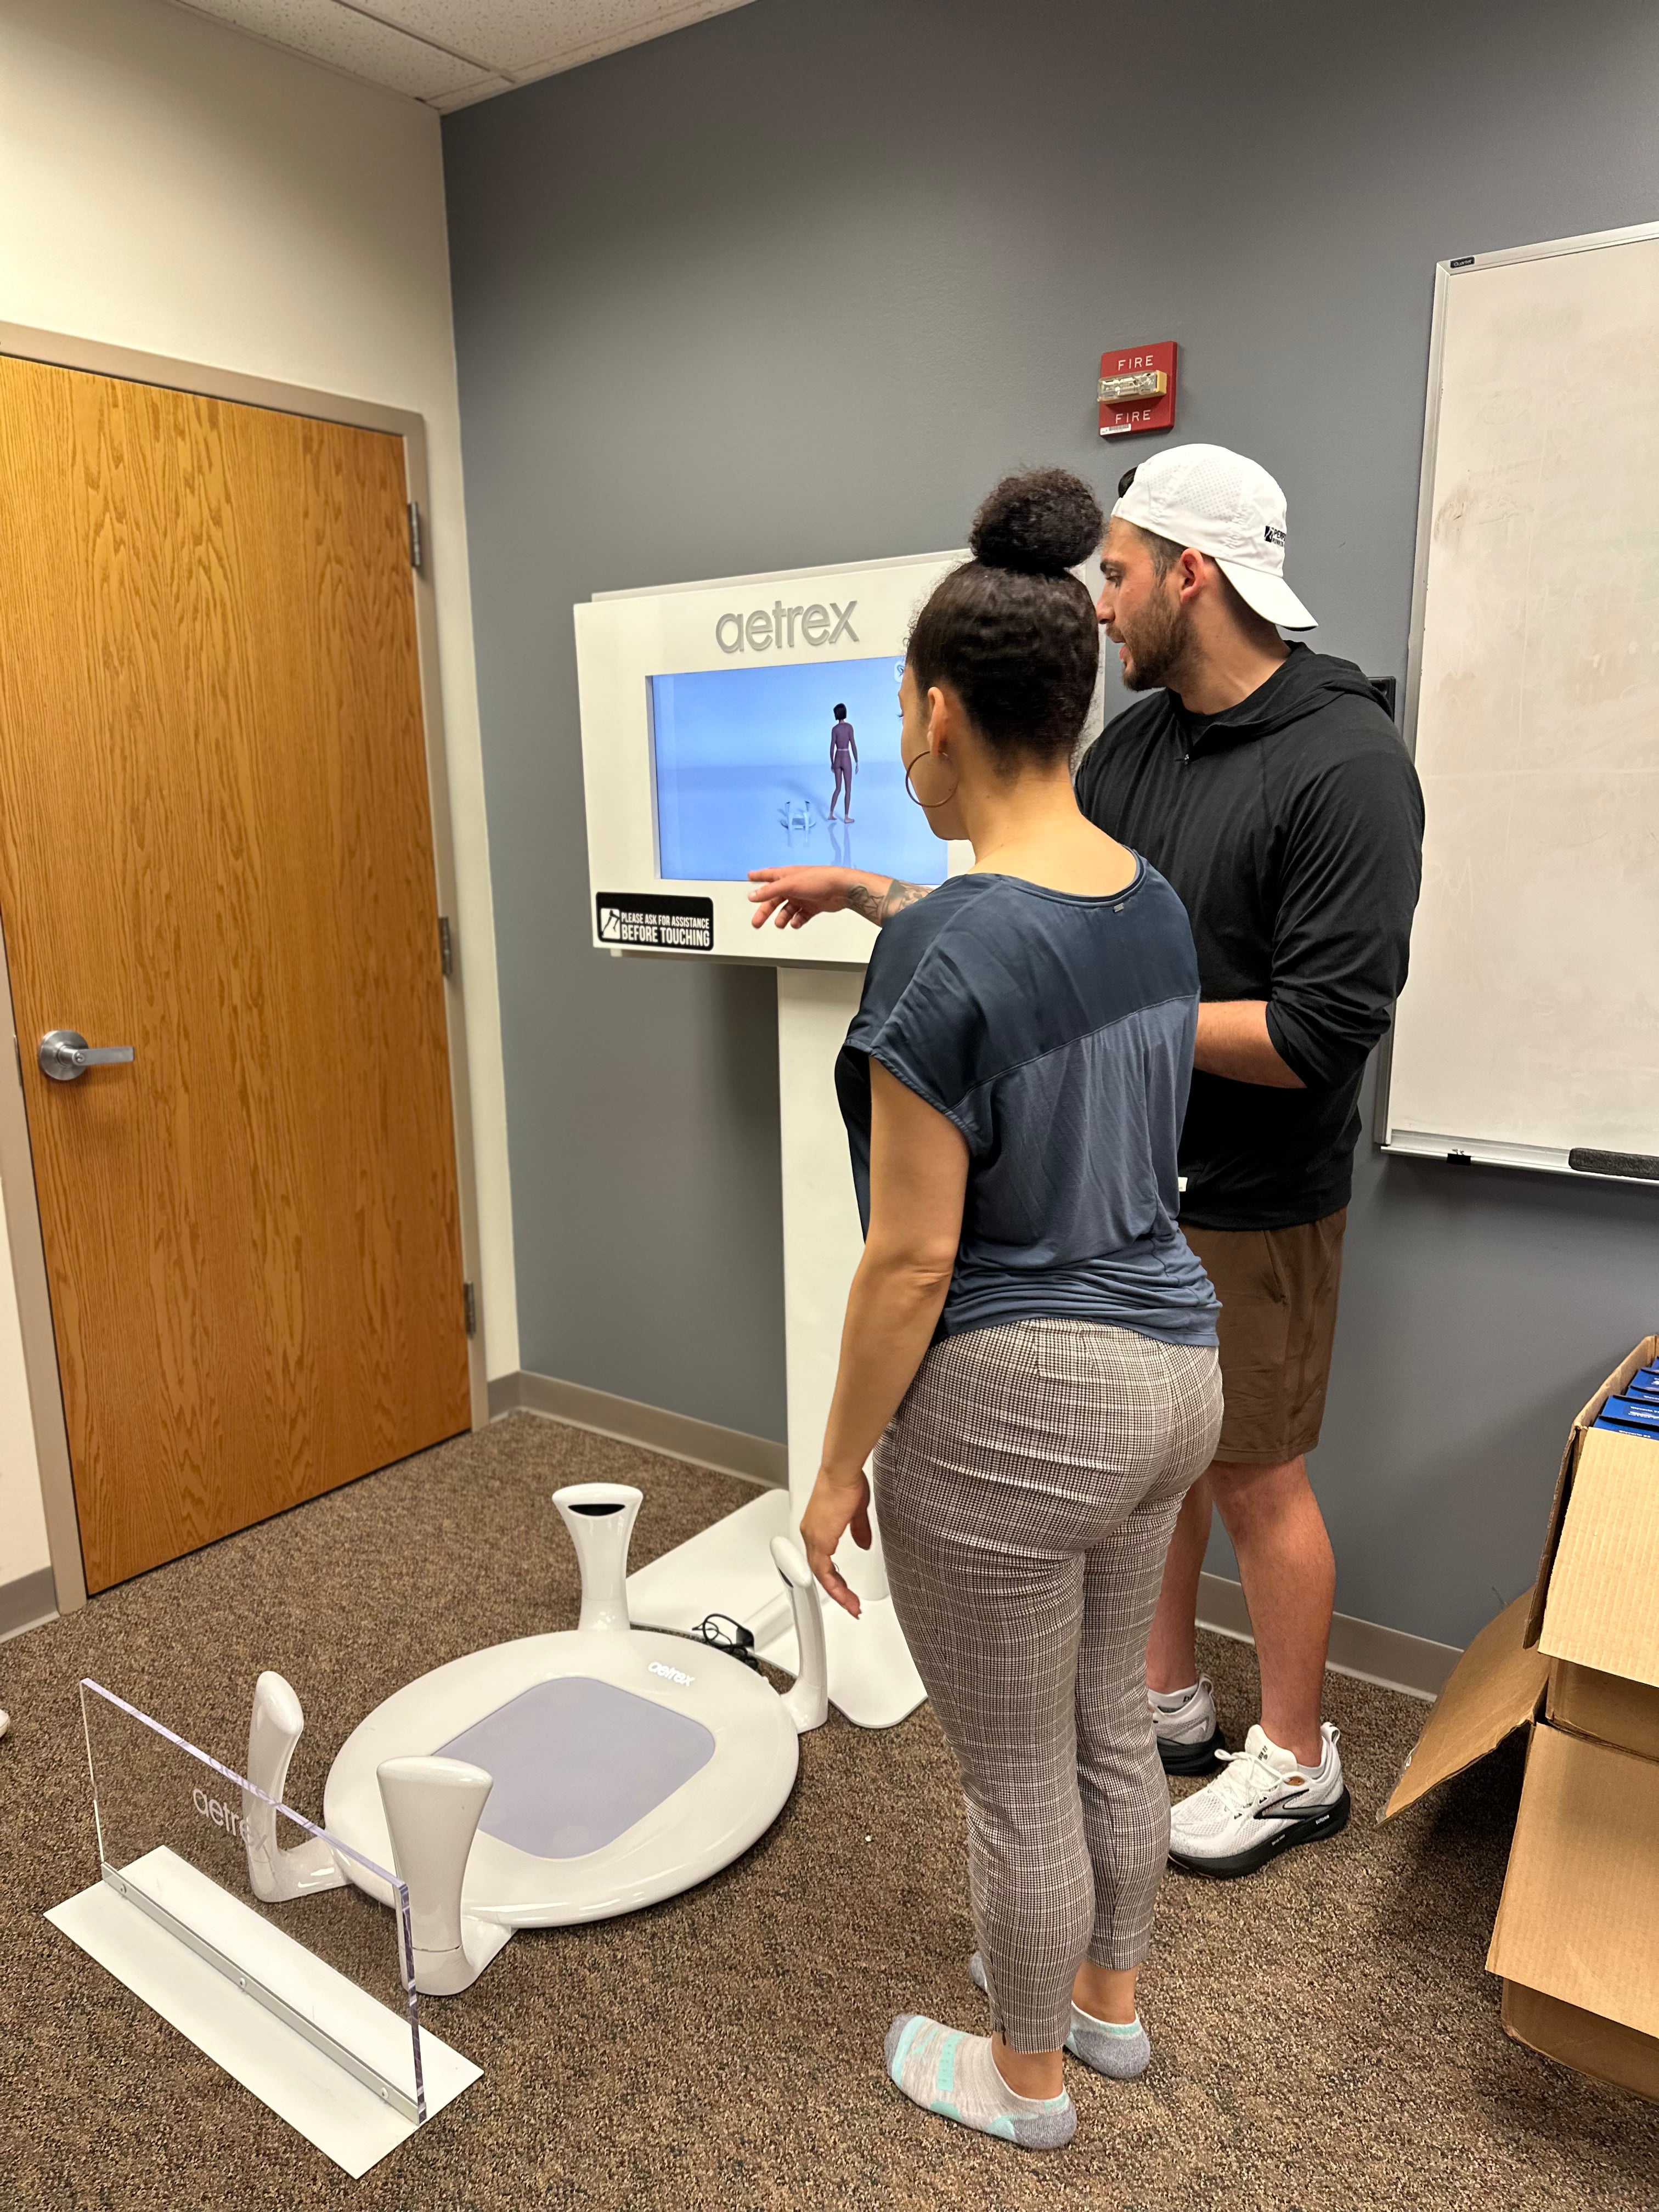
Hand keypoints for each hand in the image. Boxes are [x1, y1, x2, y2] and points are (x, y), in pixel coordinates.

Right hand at [747, 866, 854, 929]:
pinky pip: (800, 916)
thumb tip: (753, 895)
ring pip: (787, 910)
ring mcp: (802, 896)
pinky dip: (796, 921)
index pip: (767, 875)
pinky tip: (795, 923)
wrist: (841, 889)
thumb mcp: (789, 884)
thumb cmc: (819, 879)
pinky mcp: (812, 906)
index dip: (758, 876)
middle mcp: (793, 886)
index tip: (750, 876)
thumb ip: (769, 891)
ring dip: (782, 918)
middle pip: (774, 900)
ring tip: (781, 923)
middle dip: (765, 911)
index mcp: (785, 876)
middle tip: (757, 921)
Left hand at [799, 1467, 871, 1616]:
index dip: (836, 1578)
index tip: (847, 1589)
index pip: (824, 1560)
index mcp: (818, 1527)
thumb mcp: (856, 1512)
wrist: (841, 1471)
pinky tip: (844, 1594)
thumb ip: (858, 1530)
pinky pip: (823, 1570)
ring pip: (821, 1574)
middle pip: (822, 1571)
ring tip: (852, 1605)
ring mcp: (813, 1537)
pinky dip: (834, 1585)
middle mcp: (811, 1534)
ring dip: (838, 1592)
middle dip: (838, 1590)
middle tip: (851, 1604)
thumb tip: (863, 1544)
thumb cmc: (847, 1482)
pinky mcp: (819, 1539)